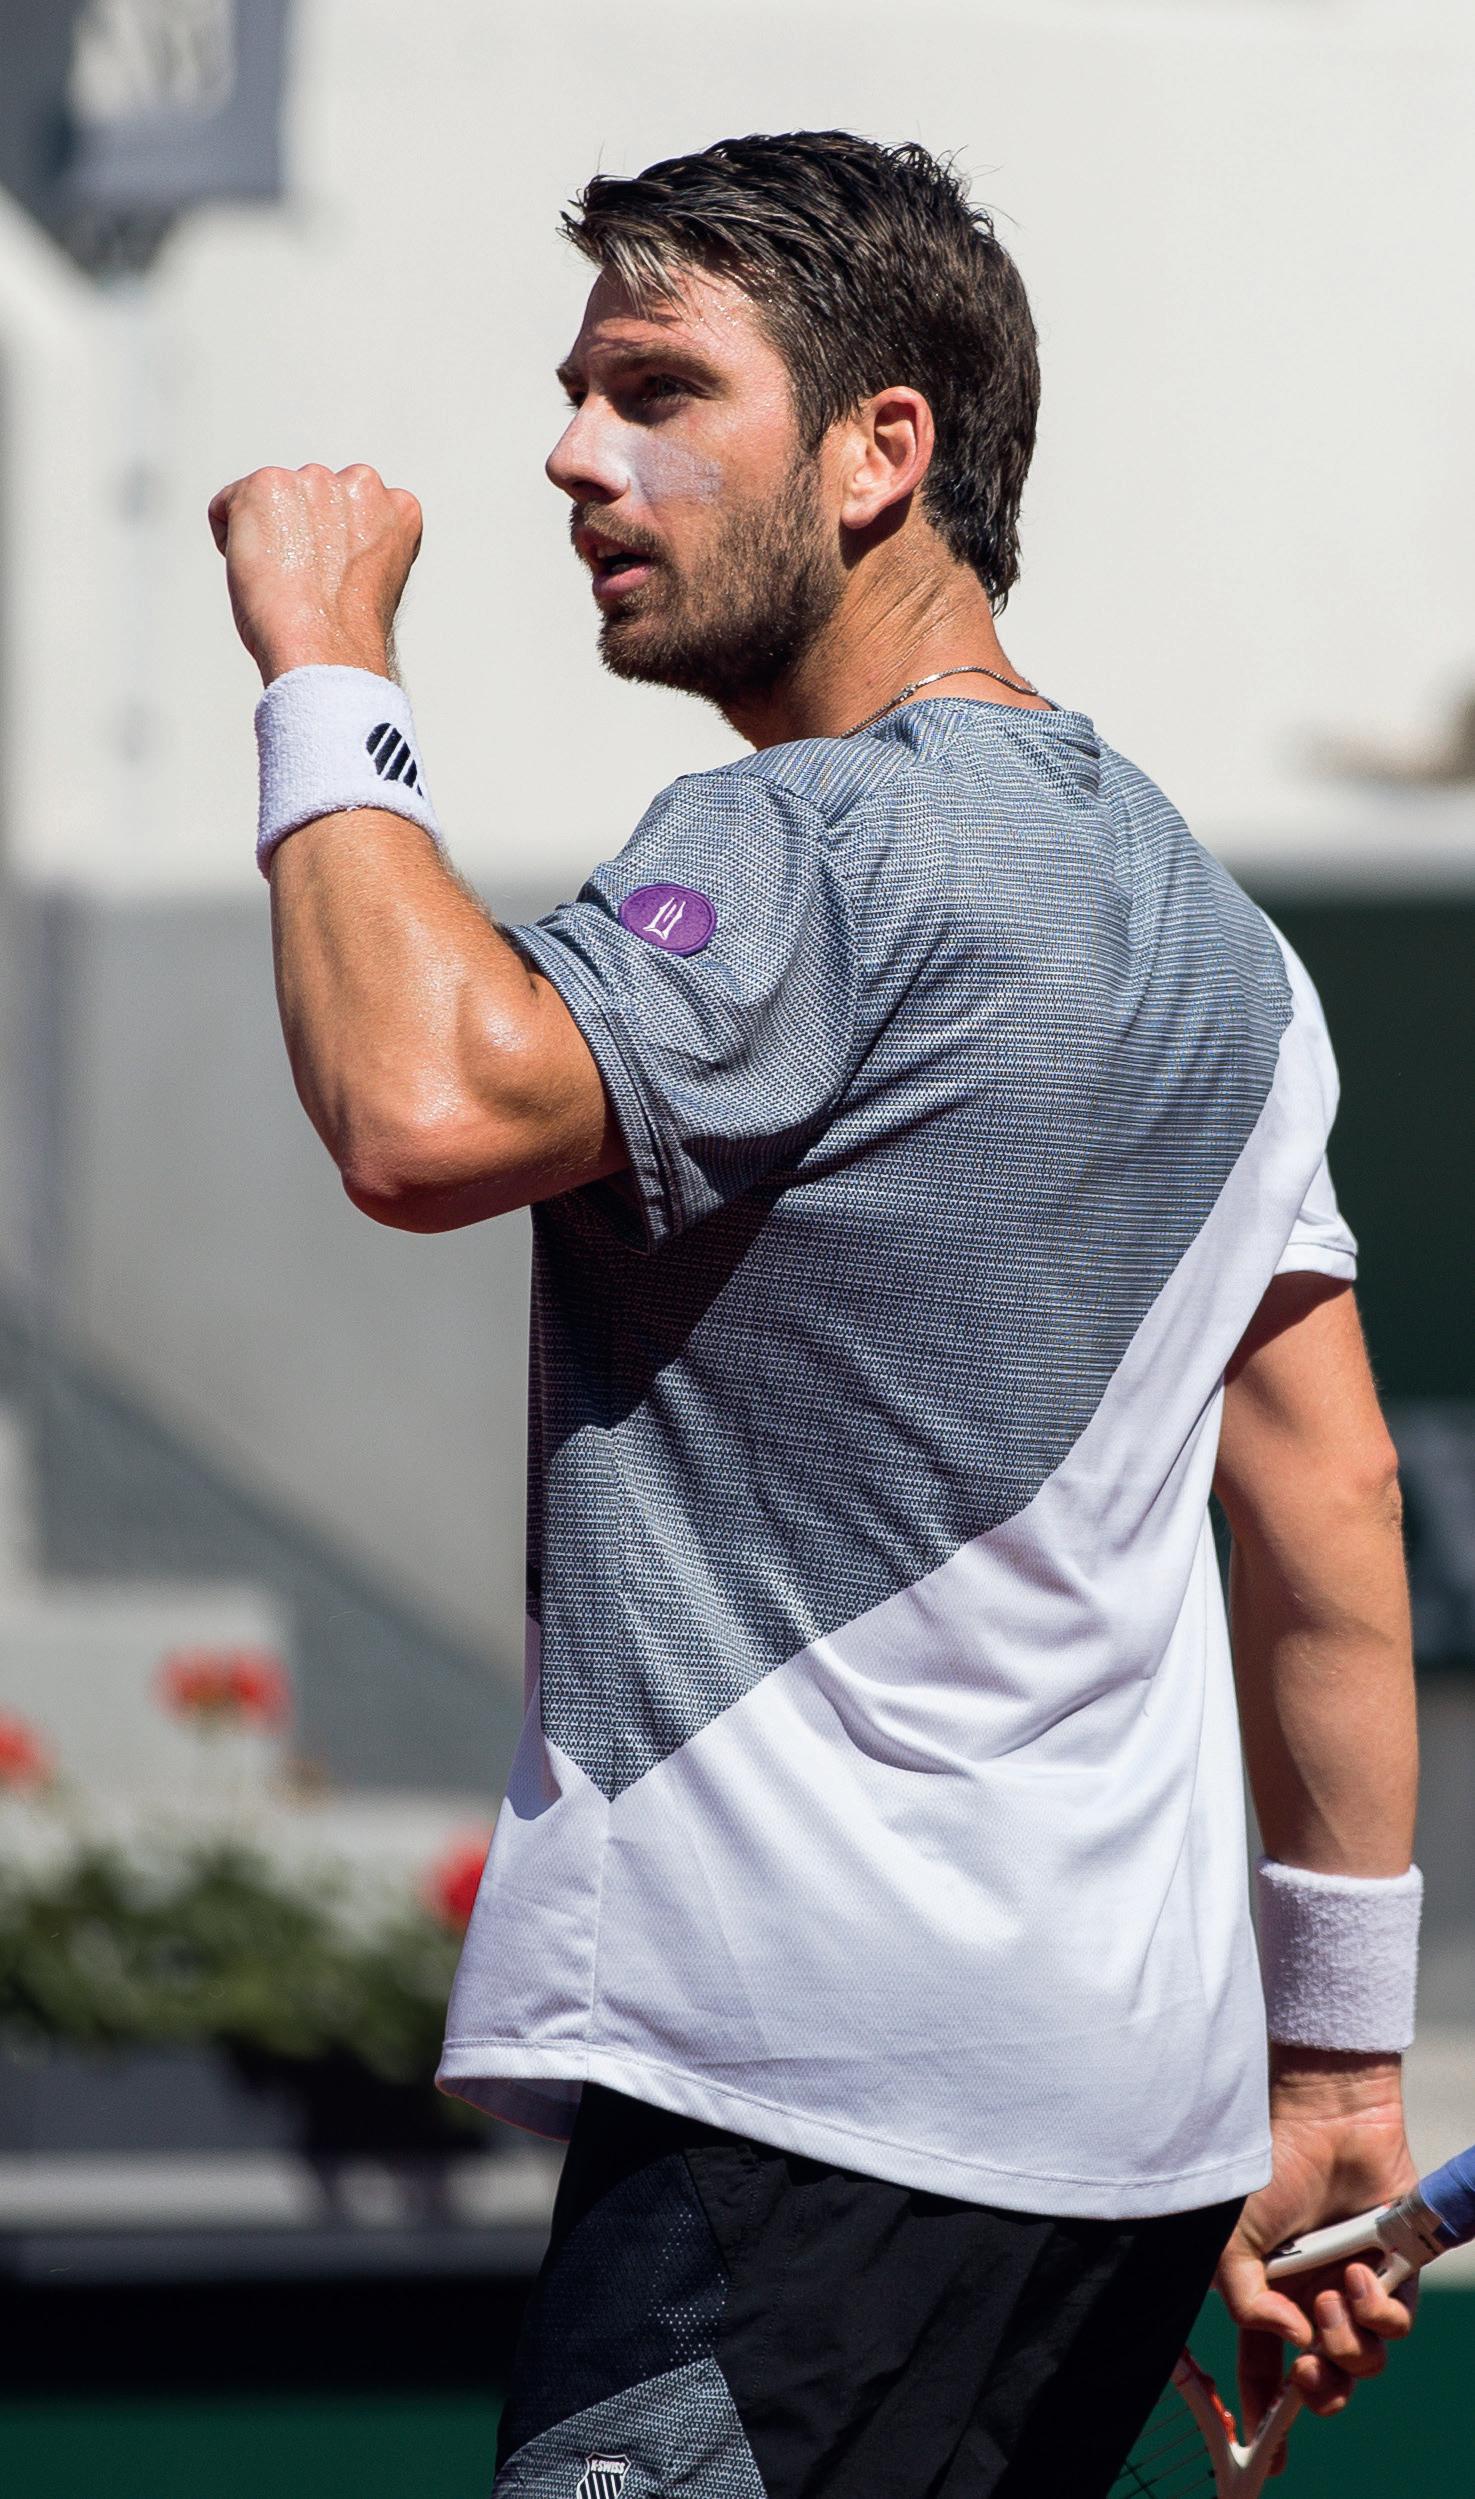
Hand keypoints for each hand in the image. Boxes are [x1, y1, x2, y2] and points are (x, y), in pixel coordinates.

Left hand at [207, 463, 422, 686]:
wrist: (324, 648)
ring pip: (270, 501)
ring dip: (266, 533)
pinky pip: (226, 506)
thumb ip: (358, 544)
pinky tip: (256, 573)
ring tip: (282, 580)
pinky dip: (229, 539)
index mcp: (397, 507)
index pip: (351, 509)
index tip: (332, 579)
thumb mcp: (374, 579)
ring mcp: (314, 480)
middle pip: (309, 499)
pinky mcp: (267, 484)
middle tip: (303, 582)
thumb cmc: (347, 634)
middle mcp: (361, 483)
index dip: (334, 548)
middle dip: (298, 531)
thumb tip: (325, 541)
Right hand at [1216, 2050, 1417, 2468]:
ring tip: (1332, 2295)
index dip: (1265, 2411)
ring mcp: (1354, 2288)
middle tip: (1308, 2369)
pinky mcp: (1395, 2274)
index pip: (1264, 2367)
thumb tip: (1287, 2342)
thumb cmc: (1271, 2171)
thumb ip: (1245, 2302)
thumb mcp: (1231, 2239)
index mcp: (1268, 2296)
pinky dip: (1377, 2312)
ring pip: (1362, 2361)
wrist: (1327, 2121)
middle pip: (1322, 2379)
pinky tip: (1360, 2276)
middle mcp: (1312, 2299)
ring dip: (1345, 2340)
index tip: (1268, 2449)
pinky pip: (1396, 2326)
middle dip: (1318, 2391)